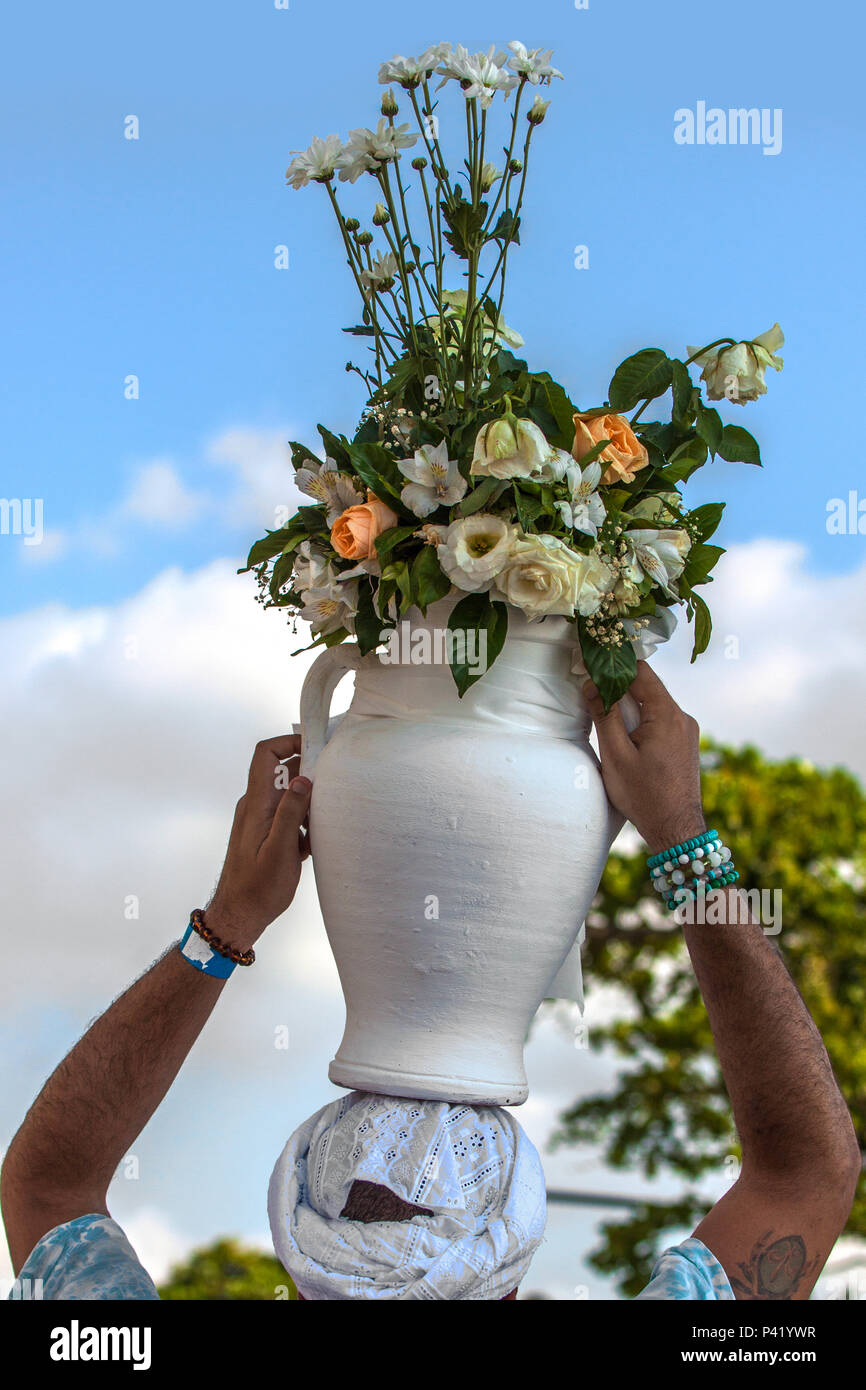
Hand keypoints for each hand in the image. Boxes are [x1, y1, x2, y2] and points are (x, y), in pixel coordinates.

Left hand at [206, 735, 311, 948]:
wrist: (238, 915)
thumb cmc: (258, 889)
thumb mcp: (280, 851)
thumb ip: (290, 813)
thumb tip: (303, 779)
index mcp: (256, 805)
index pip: (266, 755)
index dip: (289, 741)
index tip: (316, 745)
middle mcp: (255, 806)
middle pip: (281, 771)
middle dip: (308, 772)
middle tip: (333, 783)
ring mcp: (259, 819)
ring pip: (287, 794)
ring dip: (308, 800)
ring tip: (325, 817)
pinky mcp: (265, 833)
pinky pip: (286, 814)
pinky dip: (302, 820)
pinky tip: (312, 840)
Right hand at [583, 662, 704, 852]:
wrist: (676, 828)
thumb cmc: (645, 795)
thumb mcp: (616, 754)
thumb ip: (604, 715)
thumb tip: (592, 685)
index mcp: (667, 714)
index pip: (641, 672)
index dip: (614, 666)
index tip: (592, 668)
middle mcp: (682, 717)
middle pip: (647, 688)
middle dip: (619, 689)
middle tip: (593, 696)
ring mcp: (687, 730)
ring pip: (653, 705)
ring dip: (630, 708)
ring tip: (608, 724)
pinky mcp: (686, 743)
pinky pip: (661, 721)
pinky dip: (641, 722)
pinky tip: (626, 740)